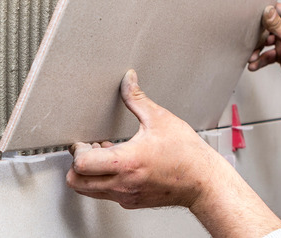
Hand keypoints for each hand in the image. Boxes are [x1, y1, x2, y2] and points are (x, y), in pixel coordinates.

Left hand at [66, 69, 222, 209]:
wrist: (203, 182)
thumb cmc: (187, 155)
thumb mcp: (160, 119)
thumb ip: (137, 98)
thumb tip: (128, 80)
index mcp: (127, 162)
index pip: (81, 165)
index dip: (78, 150)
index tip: (84, 141)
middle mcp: (123, 183)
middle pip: (77, 182)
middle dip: (76, 165)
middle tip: (87, 150)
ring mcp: (126, 196)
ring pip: (89, 191)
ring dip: (89, 174)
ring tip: (103, 156)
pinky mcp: (132, 202)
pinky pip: (106, 194)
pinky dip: (103, 181)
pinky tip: (118, 165)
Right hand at [247, 3, 280, 89]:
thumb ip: (277, 24)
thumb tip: (266, 10)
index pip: (275, 10)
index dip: (263, 13)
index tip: (252, 18)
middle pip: (265, 27)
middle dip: (256, 37)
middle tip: (250, 42)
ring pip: (263, 43)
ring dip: (256, 51)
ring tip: (252, 57)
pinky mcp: (279, 54)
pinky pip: (265, 55)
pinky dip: (259, 60)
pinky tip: (254, 65)